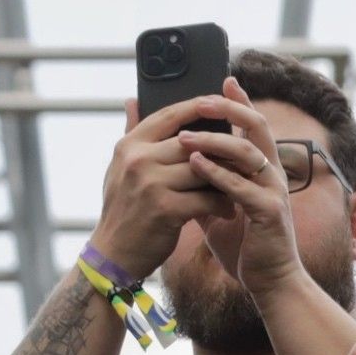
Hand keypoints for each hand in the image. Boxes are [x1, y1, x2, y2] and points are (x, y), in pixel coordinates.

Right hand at [86, 96, 230, 279]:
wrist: (113, 255)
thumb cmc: (123, 209)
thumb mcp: (119, 167)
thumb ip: (130, 132)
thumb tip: (132, 99)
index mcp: (129, 145)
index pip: (170, 115)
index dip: (199, 107)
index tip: (222, 105)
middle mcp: (137, 160)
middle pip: (193, 141)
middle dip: (219, 148)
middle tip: (242, 154)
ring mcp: (150, 183)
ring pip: (204, 168)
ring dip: (225, 177)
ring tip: (239, 184)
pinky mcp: (165, 208)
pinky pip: (205, 197)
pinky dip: (221, 204)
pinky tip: (228, 210)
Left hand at [176, 82, 303, 294]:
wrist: (267, 282)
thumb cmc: (244, 245)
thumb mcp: (217, 208)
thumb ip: (204, 184)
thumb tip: (181, 163)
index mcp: (262, 170)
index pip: (253, 127)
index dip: (241, 103)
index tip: (223, 80)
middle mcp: (272, 175)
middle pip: (257, 128)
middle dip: (230, 110)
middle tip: (202, 100)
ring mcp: (273, 192)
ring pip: (247, 153)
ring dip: (215, 141)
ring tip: (184, 135)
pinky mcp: (269, 213)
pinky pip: (242, 186)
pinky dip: (216, 173)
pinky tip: (195, 165)